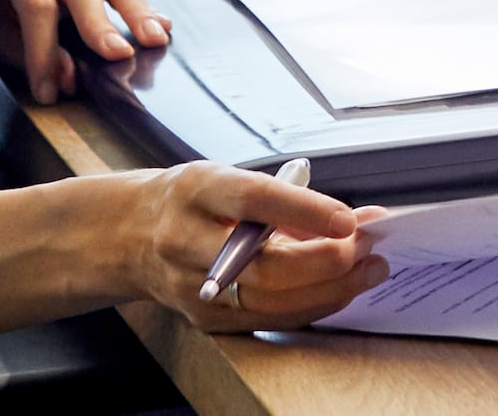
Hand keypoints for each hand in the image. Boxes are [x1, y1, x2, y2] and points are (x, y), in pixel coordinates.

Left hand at [0, 0, 171, 103]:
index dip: (44, 49)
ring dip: (136, 9)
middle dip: (99, 23)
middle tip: (118, 56)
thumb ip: (23, 50)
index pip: (36, 1)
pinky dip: (140, 2)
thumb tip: (67, 76)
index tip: (49, 90)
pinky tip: (159, 24)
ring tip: (154, 37)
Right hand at [115, 161, 386, 332]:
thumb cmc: (191, 200)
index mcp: (196, 191)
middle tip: (368, 249)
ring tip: (367, 271)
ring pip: (267, 301)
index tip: (349, 219)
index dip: (304, 211)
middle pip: (263, 265)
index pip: (253, 200)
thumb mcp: (229, 178)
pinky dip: (308, 306)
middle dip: (325, 263)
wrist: (129, 235)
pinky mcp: (202, 318)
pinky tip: (338, 290)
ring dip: (328, 289)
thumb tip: (355, 219)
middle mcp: (186, 240)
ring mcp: (191, 286)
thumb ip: (287, 197)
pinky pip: (265, 319)